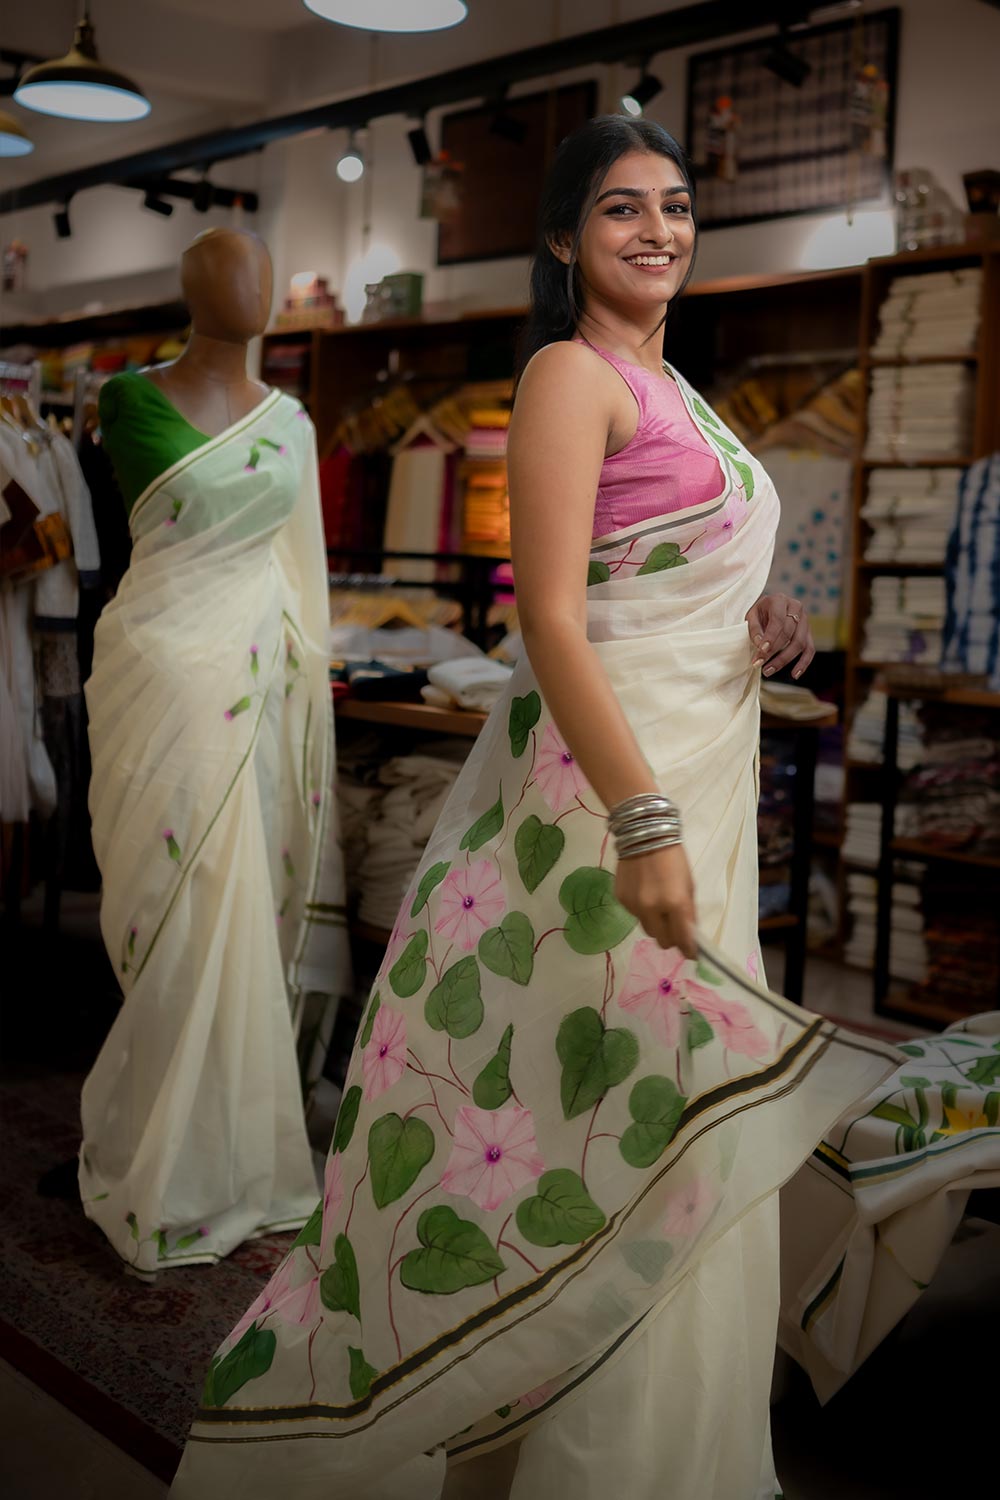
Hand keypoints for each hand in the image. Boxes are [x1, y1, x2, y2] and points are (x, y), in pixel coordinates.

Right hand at [615, 843, 696, 958]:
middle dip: (671, 938)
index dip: (689, 950)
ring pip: (647, 929)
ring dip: (655, 924)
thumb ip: (688, 912)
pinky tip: (644, 892)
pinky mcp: (620, 900)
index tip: (692, 953)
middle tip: (674, 928)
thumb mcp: (689, 884)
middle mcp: (652, 908)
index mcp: (675, 903)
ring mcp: (634, 906)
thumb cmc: (673, 858)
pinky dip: (642, 910)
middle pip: (662, 941)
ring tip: (658, 905)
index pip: (683, 939)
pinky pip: (634, 915)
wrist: (642, 834)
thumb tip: (689, 934)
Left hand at [746, 594, 814, 679]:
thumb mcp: (751, 615)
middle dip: (773, 651)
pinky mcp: (808, 632)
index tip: (760, 652)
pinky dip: (803, 663)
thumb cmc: (760, 612)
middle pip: (788, 633)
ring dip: (784, 659)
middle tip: (759, 664)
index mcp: (780, 600)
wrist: (770, 608)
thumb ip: (754, 628)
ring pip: (800, 643)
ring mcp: (805, 620)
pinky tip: (794, 674)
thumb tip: (760, 646)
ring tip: (768, 671)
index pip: (778, 621)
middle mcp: (796, 607)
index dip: (770, 637)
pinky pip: (810, 649)